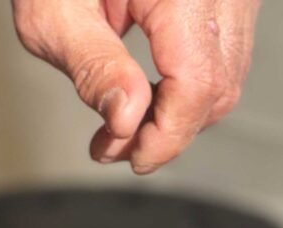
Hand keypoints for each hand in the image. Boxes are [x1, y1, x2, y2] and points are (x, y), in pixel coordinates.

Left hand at [13, 0, 260, 173]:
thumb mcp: (54, 9)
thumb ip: (92, 67)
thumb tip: (126, 124)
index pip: (197, 85)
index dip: (166, 136)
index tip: (130, 159)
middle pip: (220, 87)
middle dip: (171, 130)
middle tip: (117, 145)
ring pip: (228, 76)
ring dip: (180, 112)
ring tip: (126, 121)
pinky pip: (225, 52)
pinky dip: (190, 84)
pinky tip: (147, 91)